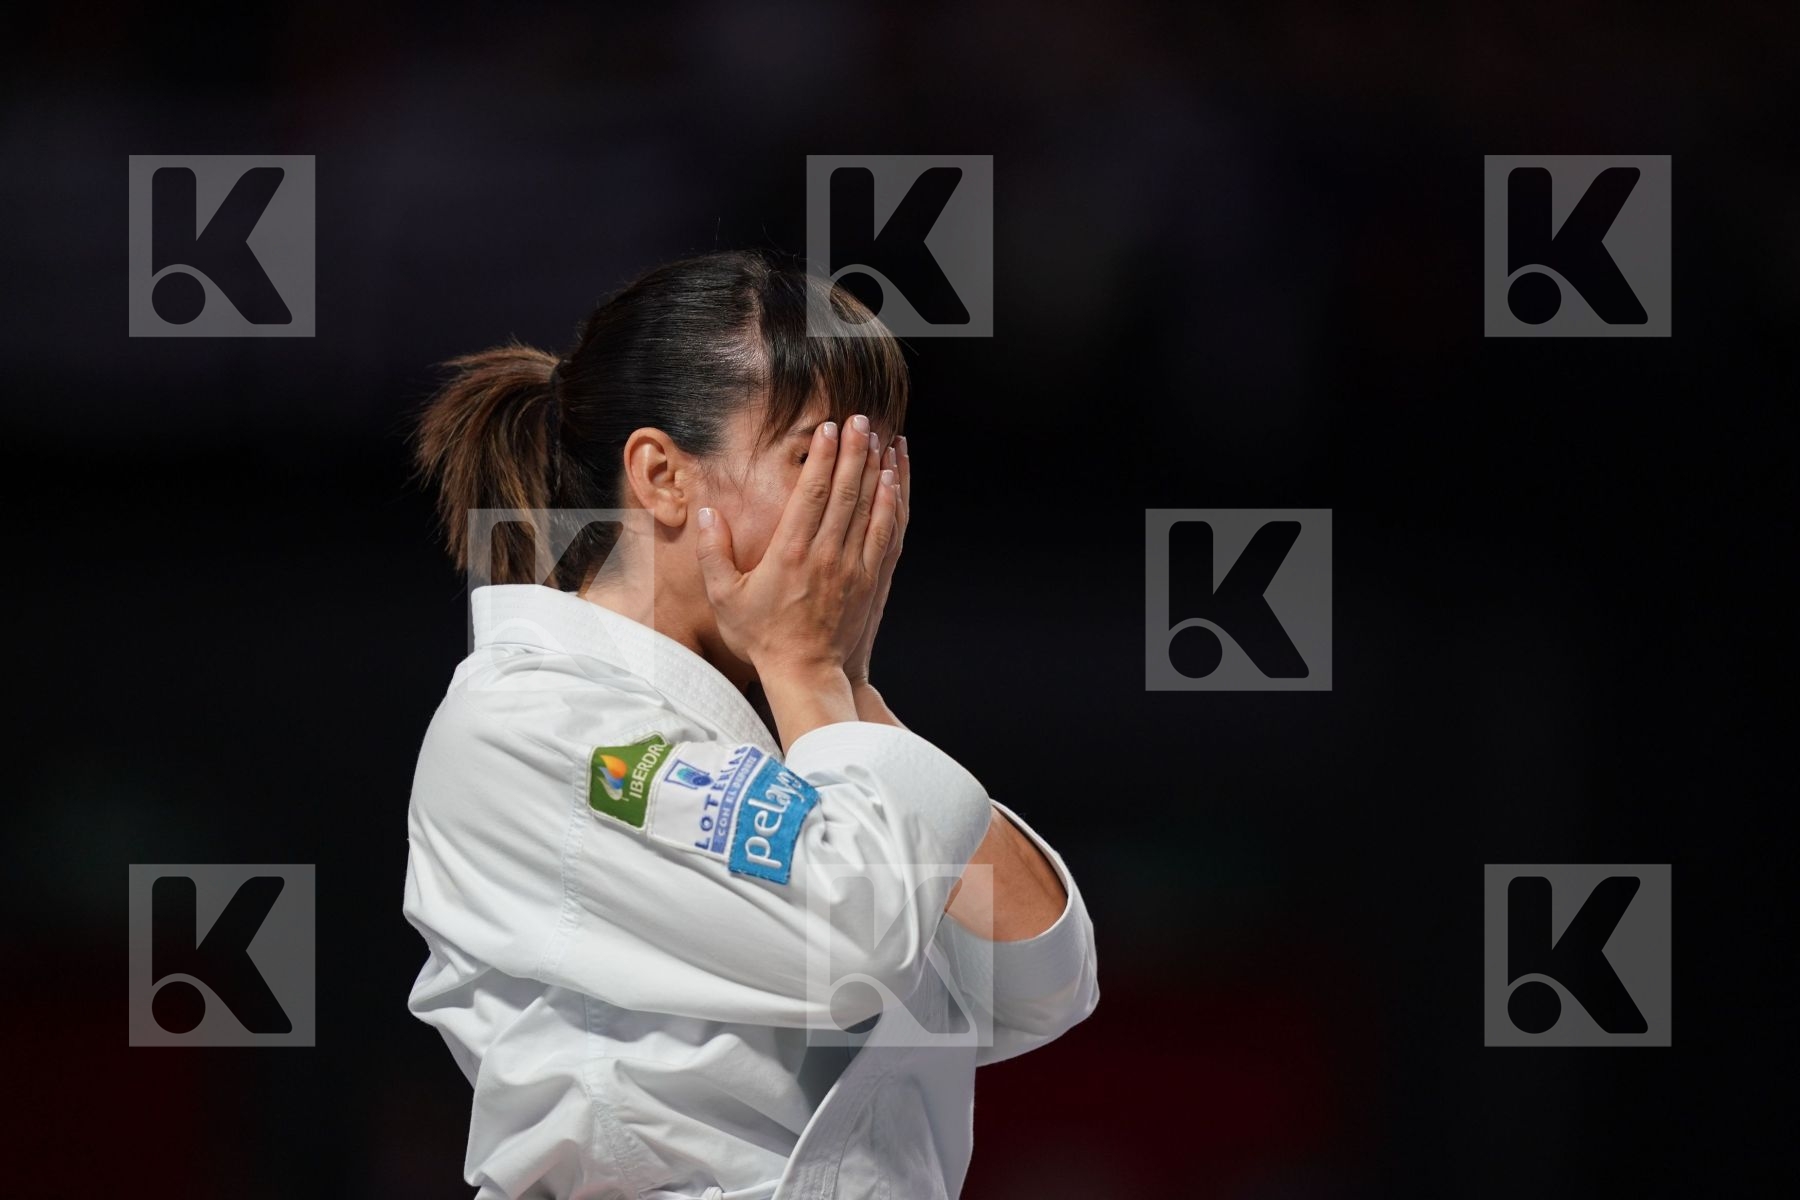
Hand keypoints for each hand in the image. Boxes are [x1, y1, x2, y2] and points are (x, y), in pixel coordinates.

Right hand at [695, 415, 900, 676]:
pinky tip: (894, 482)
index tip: (829, 429)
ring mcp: (853, 568)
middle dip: (855, 452)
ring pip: (871, 509)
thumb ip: (713, 552)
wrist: (805, 674)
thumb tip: (705, 511)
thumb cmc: (761, 636)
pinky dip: (892, 505)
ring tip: (882, 439)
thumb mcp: (724, 597)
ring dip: (878, 471)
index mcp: (790, 554)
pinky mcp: (871, 581)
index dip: (823, 459)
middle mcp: (826, 556)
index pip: (811, 495)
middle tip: (861, 420)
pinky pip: (887, 534)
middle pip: (846, 493)